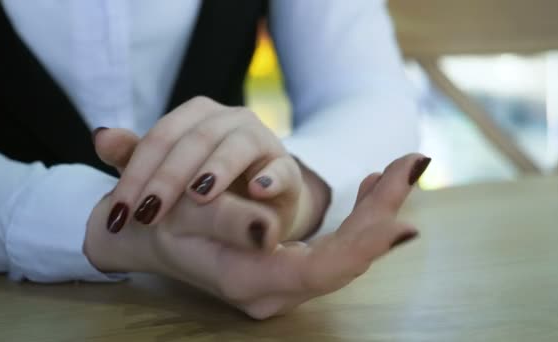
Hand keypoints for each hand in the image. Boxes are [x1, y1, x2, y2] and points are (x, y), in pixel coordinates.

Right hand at [84, 153, 429, 318]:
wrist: (146, 237)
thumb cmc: (159, 225)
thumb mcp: (184, 219)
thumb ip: (227, 224)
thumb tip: (267, 230)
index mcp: (253, 283)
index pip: (326, 269)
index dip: (366, 240)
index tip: (401, 208)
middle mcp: (276, 288)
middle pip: (347, 258)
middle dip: (383, 212)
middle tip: (411, 165)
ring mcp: (284, 280)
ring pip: (346, 252)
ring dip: (376, 212)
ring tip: (399, 170)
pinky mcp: (287, 264)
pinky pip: (335, 245)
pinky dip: (359, 217)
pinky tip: (369, 186)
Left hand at [94, 96, 328, 248]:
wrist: (257, 209)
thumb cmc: (208, 189)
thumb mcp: (166, 177)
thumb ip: (134, 158)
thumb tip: (100, 136)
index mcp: (198, 116)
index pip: (161, 137)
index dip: (136, 173)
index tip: (119, 214)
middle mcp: (230, 119)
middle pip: (195, 139)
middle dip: (168, 178)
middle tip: (149, 214)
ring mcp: (262, 140)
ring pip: (238, 144)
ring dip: (217, 169)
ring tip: (199, 196)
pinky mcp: (288, 168)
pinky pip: (282, 168)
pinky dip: (271, 177)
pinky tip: (257, 191)